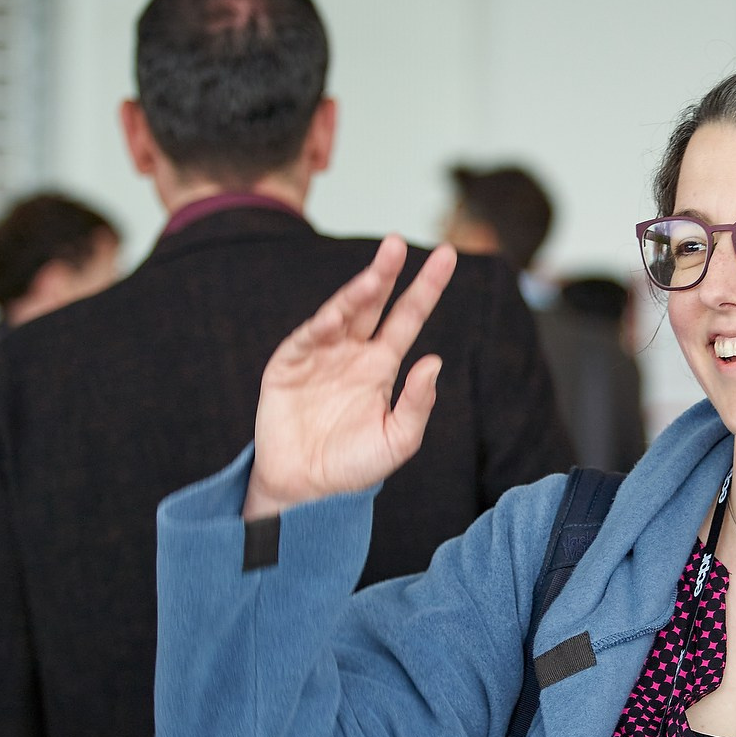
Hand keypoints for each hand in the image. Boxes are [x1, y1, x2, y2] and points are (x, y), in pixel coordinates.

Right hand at [243, 236, 453, 517]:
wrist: (307, 493)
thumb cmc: (354, 467)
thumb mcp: (397, 440)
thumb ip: (418, 404)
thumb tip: (435, 359)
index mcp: (382, 366)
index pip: (408, 317)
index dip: (426, 288)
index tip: (448, 255)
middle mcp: (352, 353)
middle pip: (373, 304)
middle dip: (385, 273)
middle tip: (399, 243)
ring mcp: (318, 357)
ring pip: (341, 314)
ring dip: (357, 292)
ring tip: (377, 273)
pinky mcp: (286, 368)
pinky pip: (305, 340)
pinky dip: (320, 327)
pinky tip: (336, 317)